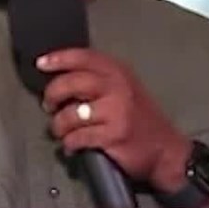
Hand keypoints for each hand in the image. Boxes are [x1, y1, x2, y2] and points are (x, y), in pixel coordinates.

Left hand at [37, 48, 187, 190]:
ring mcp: (116, 111)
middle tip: (49, 105)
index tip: (42, 63)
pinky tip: (74, 145)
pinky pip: (77, 137)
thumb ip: (100, 80)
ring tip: (63, 131)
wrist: (166, 150)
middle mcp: (118, 87)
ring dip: (59, 126)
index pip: (83, 57)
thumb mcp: (126, 89)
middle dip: (52, 95)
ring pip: (70, 114)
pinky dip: (70, 144)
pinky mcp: (113, 135)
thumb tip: (63, 78)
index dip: (58, 59)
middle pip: (71, 83)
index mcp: (119, 72)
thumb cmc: (143, 121)